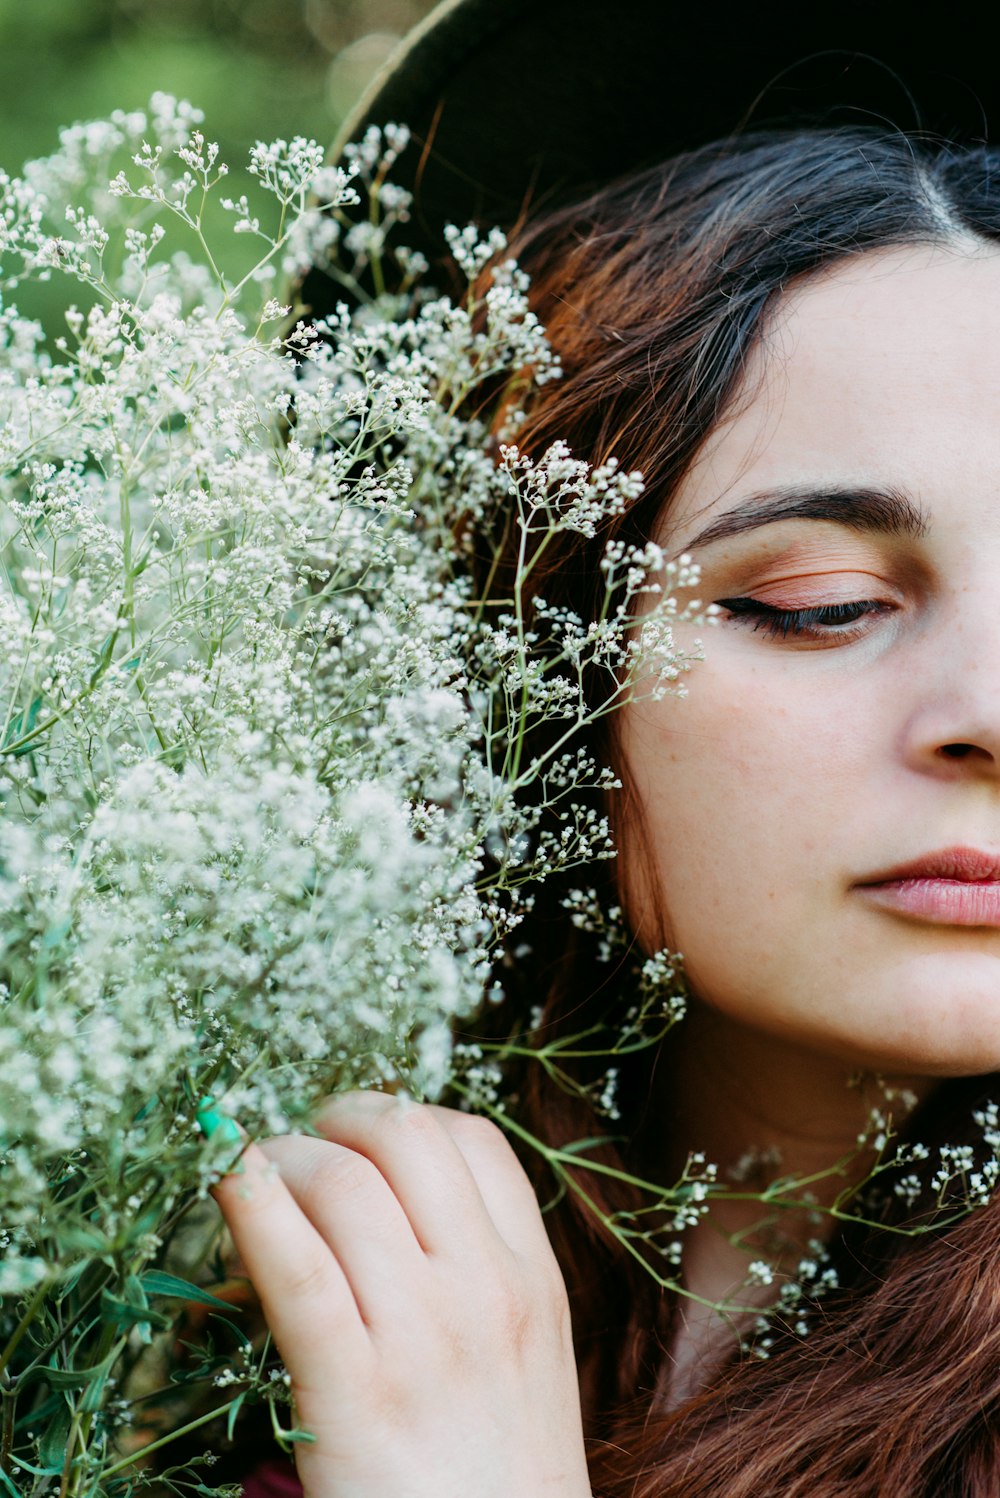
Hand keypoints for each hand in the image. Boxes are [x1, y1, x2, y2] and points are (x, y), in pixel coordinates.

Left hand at [212, 1090, 591, 1497]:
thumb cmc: (501, 1474)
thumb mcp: (525, 1355)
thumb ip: (478, 1270)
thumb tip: (380, 1195)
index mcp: (533, 1277)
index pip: (470, 1139)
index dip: (399, 1116)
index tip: (355, 1134)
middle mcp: (485, 1289)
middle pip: (402, 1138)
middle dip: (336, 1119)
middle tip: (300, 1145)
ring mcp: (424, 1337)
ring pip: (342, 1185)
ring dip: (283, 1161)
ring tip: (256, 1181)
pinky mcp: (355, 1393)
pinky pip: (297, 1270)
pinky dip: (253, 1205)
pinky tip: (226, 1179)